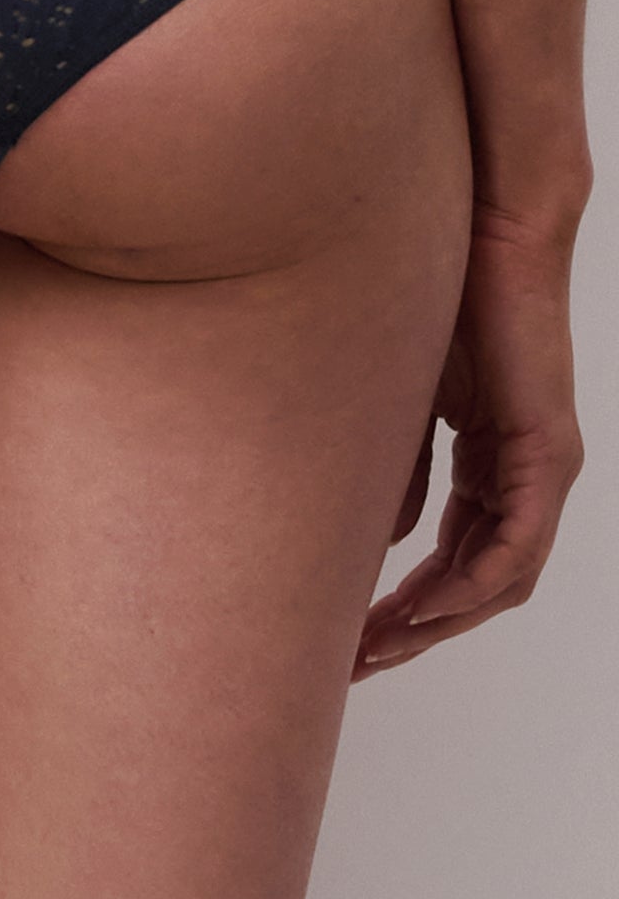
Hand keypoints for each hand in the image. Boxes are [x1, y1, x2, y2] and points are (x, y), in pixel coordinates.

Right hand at [354, 204, 585, 679]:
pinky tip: (428, 609)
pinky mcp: (546, 453)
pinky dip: (471, 586)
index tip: (352, 638)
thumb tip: (380, 544)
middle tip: (356, 664)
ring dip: (440, 623)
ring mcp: (542, 469)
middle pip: (478, 585)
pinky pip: (515, 546)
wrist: (489, 234)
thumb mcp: (400, 403)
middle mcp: (525, 476)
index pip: (455, 559)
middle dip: (415, 631)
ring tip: (380, 647)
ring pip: (501, 579)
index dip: (406, 607)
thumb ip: (396, 471)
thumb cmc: (441, 300)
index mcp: (492, 463)